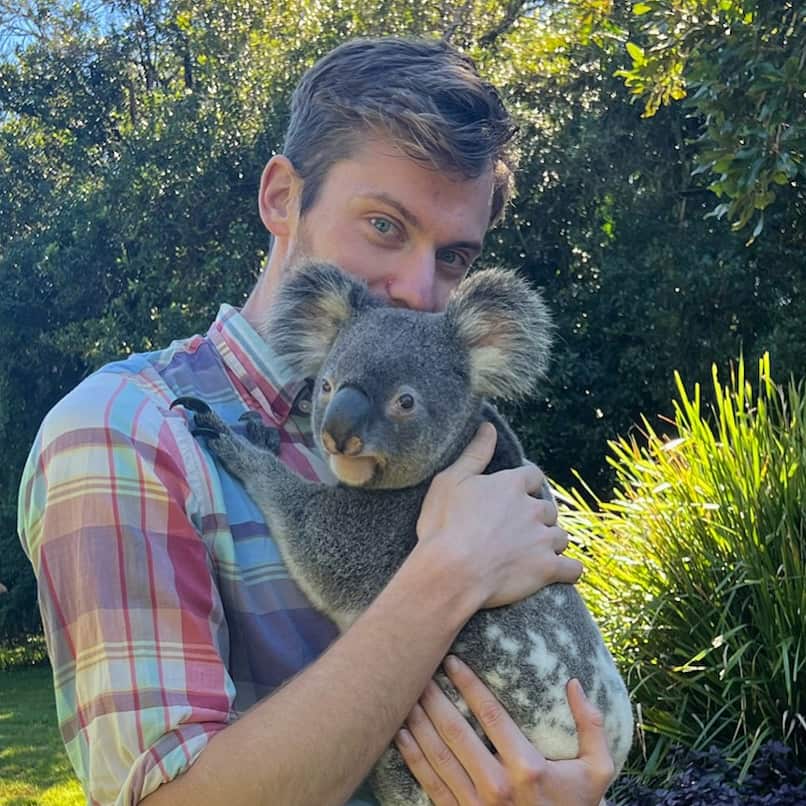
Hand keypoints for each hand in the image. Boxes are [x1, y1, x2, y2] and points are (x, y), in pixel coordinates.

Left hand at [395, 657, 614, 804]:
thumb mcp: (597, 770)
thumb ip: (590, 726)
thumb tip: (573, 682)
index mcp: (528, 767)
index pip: (489, 713)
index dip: (466, 683)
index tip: (451, 660)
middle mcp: (497, 786)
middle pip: (455, 730)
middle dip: (434, 696)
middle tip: (419, 669)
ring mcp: (475, 805)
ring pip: (437, 754)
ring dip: (418, 720)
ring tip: (406, 692)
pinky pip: (429, 782)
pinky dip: (411, 755)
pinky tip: (400, 732)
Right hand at [416, 422, 581, 608]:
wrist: (450, 574)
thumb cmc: (444, 526)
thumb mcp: (450, 481)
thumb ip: (475, 453)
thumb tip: (488, 427)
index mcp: (511, 485)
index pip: (532, 476)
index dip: (524, 485)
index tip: (514, 495)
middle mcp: (533, 509)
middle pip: (547, 508)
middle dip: (536, 518)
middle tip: (516, 531)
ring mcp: (543, 539)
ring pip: (561, 537)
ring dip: (550, 543)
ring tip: (532, 554)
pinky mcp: (548, 569)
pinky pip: (572, 569)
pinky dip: (568, 571)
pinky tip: (560, 573)